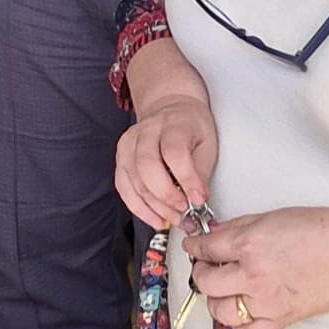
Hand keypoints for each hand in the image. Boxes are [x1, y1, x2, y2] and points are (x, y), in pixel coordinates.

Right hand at [117, 96, 218, 227]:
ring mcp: (129, 143)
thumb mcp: (207, 144)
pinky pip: (123, 187)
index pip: (174, 152)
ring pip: (134, 179)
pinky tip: (155, 218)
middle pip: (148, 166)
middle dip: (167, 196)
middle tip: (185, 213)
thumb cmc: (191, 128)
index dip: (187, 179)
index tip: (198, 199)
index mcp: (173, 124)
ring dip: (155, 207)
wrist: (171, 109)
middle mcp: (147, 131)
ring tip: (174, 218)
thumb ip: (201, 171)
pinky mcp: (121, 157)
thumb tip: (197, 199)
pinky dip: (139, 208)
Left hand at [182, 207, 328, 328]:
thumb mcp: (270, 218)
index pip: (205, 248)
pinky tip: (243, 308)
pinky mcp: (281, 321)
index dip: (194, 246)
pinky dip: (240, 322)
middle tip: (207, 265)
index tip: (194, 246)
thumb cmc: (317, 230)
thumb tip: (212, 237)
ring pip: (220, 311)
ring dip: (216, 299)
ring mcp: (266, 303)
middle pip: (206, 282)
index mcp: (249, 245)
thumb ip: (237, 229)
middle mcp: (253, 277)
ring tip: (225, 288)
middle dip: (201, 272)